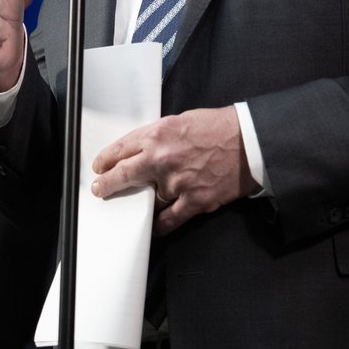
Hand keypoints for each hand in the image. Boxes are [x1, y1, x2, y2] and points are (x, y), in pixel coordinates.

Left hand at [90, 106, 255, 234]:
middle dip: (107, 183)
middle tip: (99, 188)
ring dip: (143, 202)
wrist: (249, 141)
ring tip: (138, 204)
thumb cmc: (218, 127)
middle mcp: (162, 159)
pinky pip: (168, 220)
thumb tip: (140, 150)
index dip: (106, 160)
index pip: (121, 149)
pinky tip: (154, 227)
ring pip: (147, 200)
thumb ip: (157, 137)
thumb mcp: (180, 121)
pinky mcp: (194, 201)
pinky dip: (159, 226)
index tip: (100, 167)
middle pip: (123, 174)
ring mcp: (176, 182)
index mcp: (158, 135)